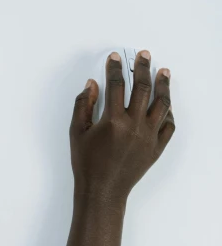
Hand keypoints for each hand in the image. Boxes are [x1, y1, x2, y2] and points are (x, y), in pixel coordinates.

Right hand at [70, 51, 175, 204]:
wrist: (102, 190)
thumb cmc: (86, 162)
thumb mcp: (76, 131)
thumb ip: (83, 104)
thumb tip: (92, 84)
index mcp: (113, 120)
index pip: (116, 85)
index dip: (115, 68)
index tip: (116, 57)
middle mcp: (134, 125)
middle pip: (142, 89)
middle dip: (143, 68)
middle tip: (144, 55)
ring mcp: (149, 137)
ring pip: (162, 105)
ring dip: (163, 86)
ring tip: (163, 72)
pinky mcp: (156, 148)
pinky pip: (168, 126)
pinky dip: (169, 113)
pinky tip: (167, 104)